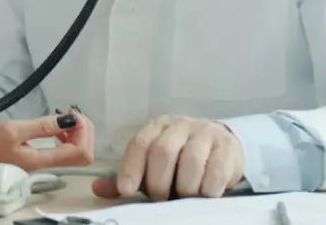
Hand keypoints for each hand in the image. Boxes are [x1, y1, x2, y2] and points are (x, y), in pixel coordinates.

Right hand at [0, 112, 94, 170]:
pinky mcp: (36, 159)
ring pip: (75, 152)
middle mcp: (46, 165)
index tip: (72, 113)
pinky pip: (62, 151)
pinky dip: (66, 136)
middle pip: (82, 154)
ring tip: (63, 118)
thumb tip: (69, 121)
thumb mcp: (12, 130)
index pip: (79, 152)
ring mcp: (42, 163)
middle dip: (84, 132)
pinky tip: (54, 126)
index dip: (84, 131)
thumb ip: (41, 126)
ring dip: (76, 133)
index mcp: (41, 160)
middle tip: (72, 113)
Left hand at [92, 115, 243, 200]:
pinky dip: (209, 186)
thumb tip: (97, 189)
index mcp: (156, 128)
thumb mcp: (153, 166)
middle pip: (162, 151)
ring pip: (190, 160)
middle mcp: (179, 125)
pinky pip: (216, 168)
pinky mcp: (227, 146)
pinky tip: (205, 194)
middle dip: (158, 181)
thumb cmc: (180, 160)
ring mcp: (205, 133)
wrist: (221, 145)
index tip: (127, 191)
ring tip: (184, 198)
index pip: (139, 144)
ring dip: (185, 186)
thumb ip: (130, 177)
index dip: (131, 168)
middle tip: (160, 199)